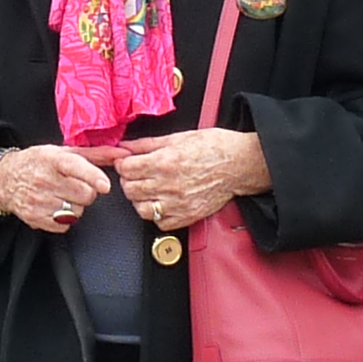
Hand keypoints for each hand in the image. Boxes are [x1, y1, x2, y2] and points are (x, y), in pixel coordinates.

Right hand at [0, 144, 113, 234]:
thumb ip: (97, 154)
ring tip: (63, 195)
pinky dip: (65, 219)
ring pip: (77, 212)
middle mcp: (45, 180)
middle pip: (85, 195)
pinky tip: (55, 206)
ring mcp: (39, 201)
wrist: (5, 178)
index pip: (76, 167)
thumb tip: (123, 154)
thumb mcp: (64, 152)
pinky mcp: (36, 218)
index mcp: (53, 159)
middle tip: (76, 186)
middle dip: (87, 192)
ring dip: (76, 206)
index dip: (92, 176)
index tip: (105, 185)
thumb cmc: (39, 162)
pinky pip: (65, 225)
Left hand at [108, 130, 271, 234]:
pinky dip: (157, 215)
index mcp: (164, 162)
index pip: (127, 169)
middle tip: (136, 175)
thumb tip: (125, 146)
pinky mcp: (187, 216)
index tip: (127, 163)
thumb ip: (147, 144)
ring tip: (148, 190)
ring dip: (140, 199)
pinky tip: (162, 203)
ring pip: (141, 209)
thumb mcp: (178, 137)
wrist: (239, 164)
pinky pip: (160, 224)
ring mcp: (177, 204)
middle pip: (130, 189)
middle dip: (129, 181)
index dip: (123, 164)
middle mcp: (168, 185)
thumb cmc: (214, 148)